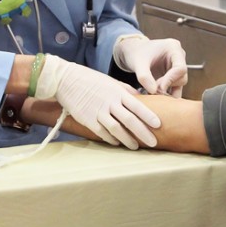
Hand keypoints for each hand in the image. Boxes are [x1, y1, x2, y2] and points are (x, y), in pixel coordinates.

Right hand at [33, 55, 159, 148]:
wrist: (66, 80)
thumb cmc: (90, 80)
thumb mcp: (110, 81)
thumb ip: (125, 90)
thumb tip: (140, 97)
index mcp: (117, 92)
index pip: (137, 105)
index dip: (148, 116)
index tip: (158, 125)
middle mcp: (110, 102)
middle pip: (130, 120)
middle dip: (143, 132)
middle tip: (153, 142)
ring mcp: (98, 111)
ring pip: (117, 129)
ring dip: (128, 139)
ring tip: (136, 147)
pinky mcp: (88, 119)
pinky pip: (102, 132)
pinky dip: (111, 139)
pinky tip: (117, 143)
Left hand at [114, 35, 188, 97]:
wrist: (134, 52)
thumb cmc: (136, 52)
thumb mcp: (138, 63)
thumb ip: (144, 76)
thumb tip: (153, 91)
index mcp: (173, 48)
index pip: (180, 68)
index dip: (171, 79)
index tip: (159, 87)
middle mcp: (179, 57)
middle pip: (182, 77)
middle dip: (168, 86)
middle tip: (153, 90)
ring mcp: (177, 67)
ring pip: (179, 85)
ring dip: (168, 92)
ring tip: (153, 93)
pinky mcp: (173, 76)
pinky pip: (175, 88)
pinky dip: (166, 94)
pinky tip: (155, 95)